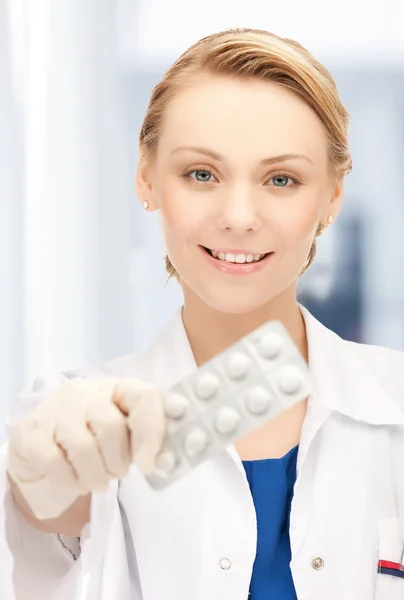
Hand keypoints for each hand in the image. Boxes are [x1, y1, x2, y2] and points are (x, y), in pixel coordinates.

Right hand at [6, 377, 165, 519]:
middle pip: (110, 426)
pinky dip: (70, 482)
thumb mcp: (126, 435)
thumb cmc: (95, 439)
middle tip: (116, 472)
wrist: (45, 446)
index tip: (149, 464)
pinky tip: (76, 481)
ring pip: (83, 447)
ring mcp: (54, 410)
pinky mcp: (30, 432)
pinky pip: (54, 462)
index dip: (152, 432)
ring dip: (96, 476)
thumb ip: (149, 442)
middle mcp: (84, 392)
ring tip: (97, 480)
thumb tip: (166, 460)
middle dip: (118, 461)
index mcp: (116, 388)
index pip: (144, 397)